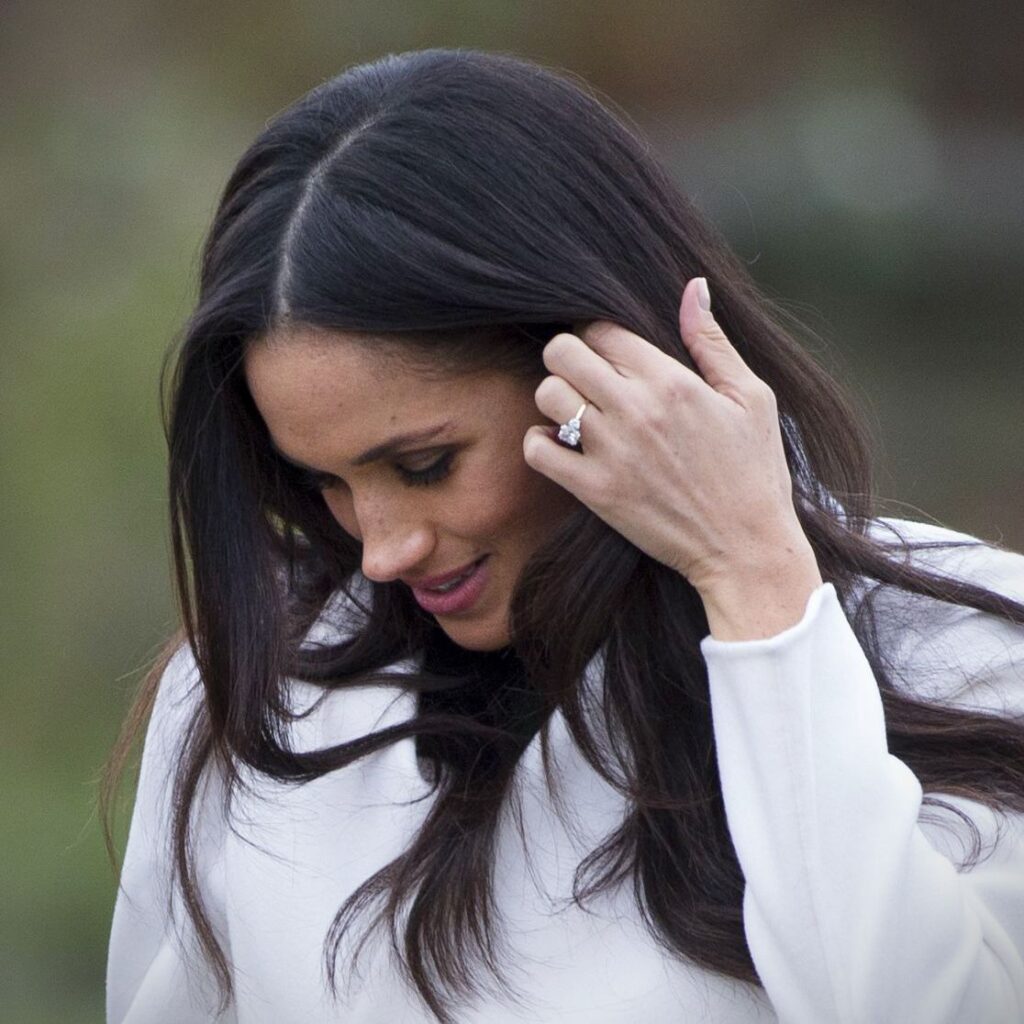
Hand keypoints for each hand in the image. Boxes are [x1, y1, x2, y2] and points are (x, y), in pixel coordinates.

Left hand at [522, 277, 814, 597]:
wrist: (746, 548)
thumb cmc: (755, 472)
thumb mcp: (752, 397)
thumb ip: (712, 341)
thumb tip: (693, 287)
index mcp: (672, 381)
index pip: (602, 330)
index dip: (598, 337)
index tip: (608, 356)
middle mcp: (636, 410)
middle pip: (562, 353)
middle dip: (568, 358)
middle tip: (584, 378)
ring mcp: (611, 451)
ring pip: (547, 395)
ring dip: (556, 399)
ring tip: (577, 413)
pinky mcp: (595, 491)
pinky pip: (538, 451)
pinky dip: (540, 444)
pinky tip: (561, 446)